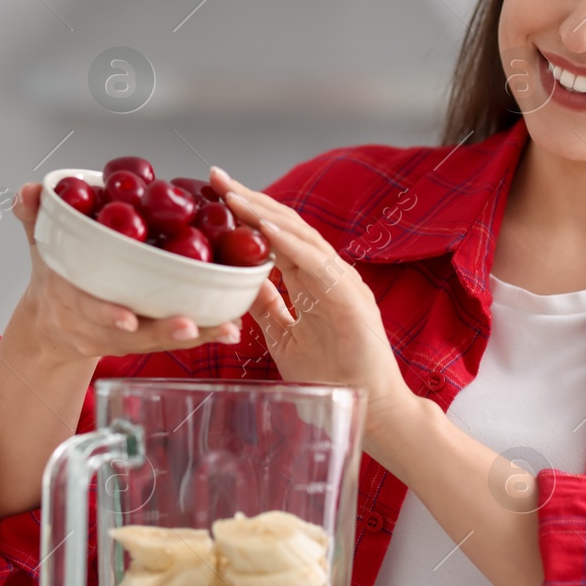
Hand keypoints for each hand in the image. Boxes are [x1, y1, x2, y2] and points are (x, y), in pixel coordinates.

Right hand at [6, 182, 242, 361]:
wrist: (51, 327)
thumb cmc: (54, 279)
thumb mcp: (40, 246)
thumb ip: (35, 216)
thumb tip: (28, 191)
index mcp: (72, 301)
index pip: (89, 309)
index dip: (107, 314)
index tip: (127, 319)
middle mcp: (101, 326)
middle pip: (134, 335)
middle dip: (161, 331)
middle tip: (189, 324)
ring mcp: (126, 337)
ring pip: (161, 340)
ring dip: (195, 336)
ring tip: (225, 328)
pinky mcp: (148, 341)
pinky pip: (176, 340)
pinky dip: (204, 335)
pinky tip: (231, 328)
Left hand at [208, 167, 423, 450]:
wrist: (370, 408)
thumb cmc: (333, 376)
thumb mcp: (286, 337)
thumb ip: (269, 308)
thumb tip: (242, 283)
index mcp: (313, 281)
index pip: (276, 237)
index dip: (248, 214)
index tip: (216, 194)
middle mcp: (328, 274)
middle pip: (286, 227)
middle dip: (251, 201)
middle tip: (216, 178)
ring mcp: (342, 282)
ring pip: (300, 237)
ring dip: (265, 214)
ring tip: (234, 196)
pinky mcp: (350, 298)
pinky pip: (316, 264)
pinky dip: (290, 245)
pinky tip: (265, 230)